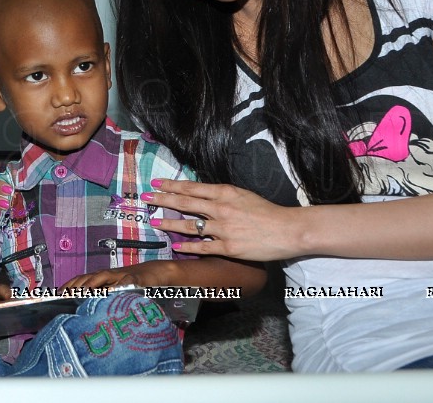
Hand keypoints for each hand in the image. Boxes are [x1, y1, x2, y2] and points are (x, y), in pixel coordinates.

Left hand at [62, 261, 178, 290]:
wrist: (158, 273)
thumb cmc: (135, 285)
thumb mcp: (118, 292)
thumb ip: (105, 299)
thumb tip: (89, 311)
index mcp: (102, 279)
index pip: (81, 280)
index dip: (68, 286)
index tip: (56, 294)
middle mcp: (108, 275)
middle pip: (87, 278)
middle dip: (74, 286)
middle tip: (63, 296)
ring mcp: (120, 276)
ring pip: (101, 277)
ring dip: (89, 284)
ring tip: (80, 293)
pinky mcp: (135, 279)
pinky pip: (125, 282)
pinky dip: (117, 287)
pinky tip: (111, 293)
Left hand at [144, 179, 301, 261]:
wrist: (287, 229)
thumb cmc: (266, 211)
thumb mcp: (242, 195)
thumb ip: (221, 195)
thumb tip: (201, 194)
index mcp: (224, 192)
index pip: (191, 188)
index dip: (171, 185)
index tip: (156, 184)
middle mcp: (220, 208)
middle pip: (184, 202)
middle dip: (162, 200)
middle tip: (145, 198)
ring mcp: (222, 229)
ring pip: (189, 225)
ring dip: (169, 223)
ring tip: (155, 221)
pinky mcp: (227, 247)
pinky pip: (202, 247)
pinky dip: (187, 247)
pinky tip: (176, 246)